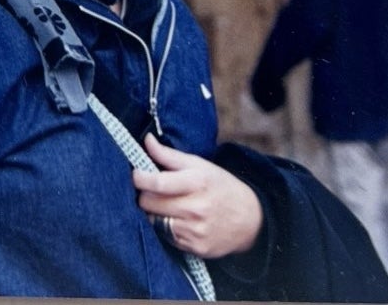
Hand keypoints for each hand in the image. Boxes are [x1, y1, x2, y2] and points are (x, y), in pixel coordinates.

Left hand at [132, 134, 263, 258]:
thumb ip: (169, 155)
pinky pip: (165, 237)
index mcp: (197, 182)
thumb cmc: (221, 187)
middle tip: (152, 190)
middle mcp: (196, 208)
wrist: (251, 220)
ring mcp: (195, 230)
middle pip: (149, 203)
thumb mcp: (200, 165)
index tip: (136, 174)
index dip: (139, 177)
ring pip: (153, 221)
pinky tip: (176, 220)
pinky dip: (165, 228)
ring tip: (164, 205)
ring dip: (153, 212)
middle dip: (145, 195)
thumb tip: (146, 140)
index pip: (156, 183)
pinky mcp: (194, 248)